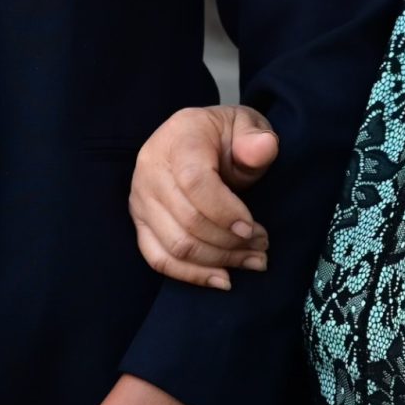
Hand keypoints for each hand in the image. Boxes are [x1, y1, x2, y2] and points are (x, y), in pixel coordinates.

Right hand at [131, 104, 276, 287]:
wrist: (196, 136)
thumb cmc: (225, 135)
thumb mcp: (247, 126)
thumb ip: (256, 140)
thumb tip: (265, 148)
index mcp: (179, 139)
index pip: (194, 182)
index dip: (225, 211)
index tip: (252, 228)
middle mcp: (151, 169)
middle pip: (187, 220)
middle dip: (230, 242)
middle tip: (263, 246)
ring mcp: (140, 199)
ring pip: (175, 244)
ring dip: (218, 260)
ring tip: (252, 260)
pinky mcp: (140, 222)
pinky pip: (158, 258)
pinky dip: (191, 274)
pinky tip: (222, 279)